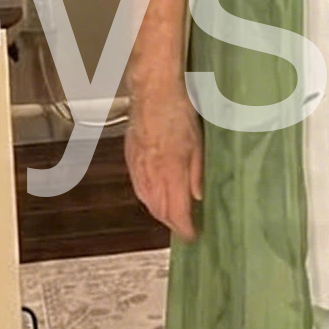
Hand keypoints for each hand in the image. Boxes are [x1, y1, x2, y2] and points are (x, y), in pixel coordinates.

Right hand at [125, 82, 202, 240]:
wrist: (153, 91)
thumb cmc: (179, 112)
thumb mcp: (198, 144)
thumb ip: (197, 174)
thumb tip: (198, 196)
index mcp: (170, 172)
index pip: (176, 212)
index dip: (184, 229)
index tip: (192, 236)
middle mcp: (151, 174)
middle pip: (159, 211)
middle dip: (172, 224)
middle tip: (185, 229)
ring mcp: (138, 167)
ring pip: (147, 201)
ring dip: (160, 213)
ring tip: (172, 217)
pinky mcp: (130, 158)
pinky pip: (138, 187)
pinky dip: (147, 198)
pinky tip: (154, 197)